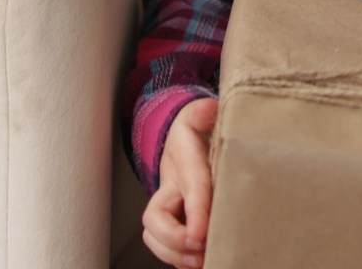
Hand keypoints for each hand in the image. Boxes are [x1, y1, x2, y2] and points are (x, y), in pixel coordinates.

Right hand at [142, 95, 218, 268]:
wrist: (184, 137)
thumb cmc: (199, 127)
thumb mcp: (202, 113)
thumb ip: (205, 111)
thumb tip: (207, 109)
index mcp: (184, 157)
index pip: (190, 184)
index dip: (195, 210)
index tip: (200, 233)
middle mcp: (170, 184)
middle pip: (155, 217)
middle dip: (173, 238)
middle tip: (200, 247)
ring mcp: (168, 204)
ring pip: (154, 235)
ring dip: (174, 254)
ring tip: (200, 260)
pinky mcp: (172, 219)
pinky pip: (164, 244)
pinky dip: (177, 258)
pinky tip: (197, 262)